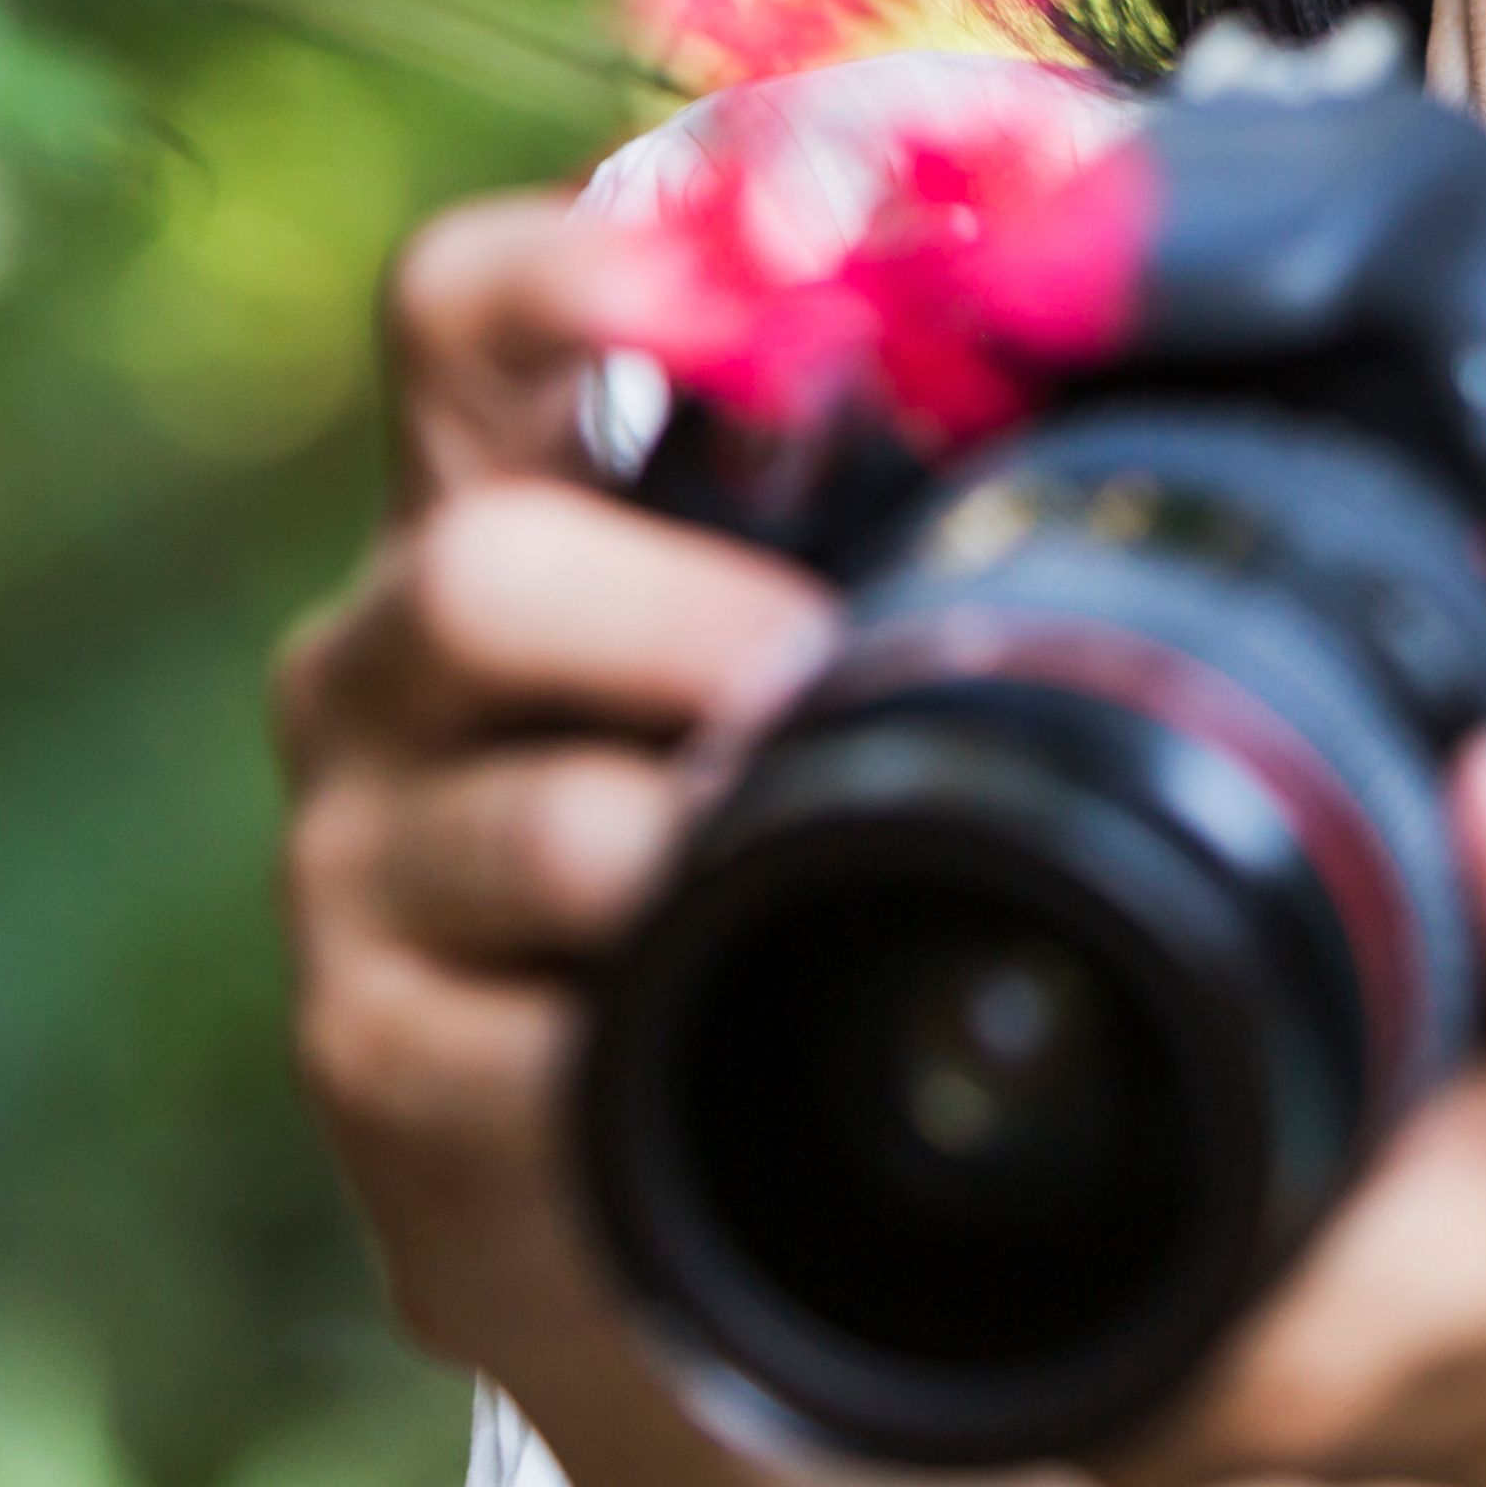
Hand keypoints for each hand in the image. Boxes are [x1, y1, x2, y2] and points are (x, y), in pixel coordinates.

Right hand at [272, 197, 835, 1396]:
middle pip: (482, 568)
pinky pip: (531, 1050)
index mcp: (503, 503)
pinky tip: (747, 1050)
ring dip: (715, 850)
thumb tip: (1123, 290)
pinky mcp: (377, 1066)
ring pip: (539, 821)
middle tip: (839, 686)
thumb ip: (899, 503)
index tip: (756, 274)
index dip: (580, 268)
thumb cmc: (779, 869)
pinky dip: (673, 1043)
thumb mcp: (819, 656)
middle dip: (703, 621)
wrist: (674, 1218)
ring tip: (828, 880)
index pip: (466, 313)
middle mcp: (390, 662)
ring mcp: (362, 866)